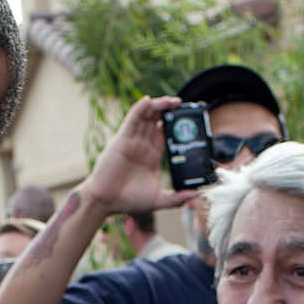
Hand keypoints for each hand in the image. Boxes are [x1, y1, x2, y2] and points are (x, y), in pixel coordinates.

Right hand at [79, 96, 204, 215]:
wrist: (106, 202)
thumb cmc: (129, 200)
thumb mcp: (159, 200)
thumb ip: (178, 198)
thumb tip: (197, 195)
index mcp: (152, 154)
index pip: (166, 133)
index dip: (176, 124)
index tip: (190, 120)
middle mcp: (143, 144)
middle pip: (157, 121)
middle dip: (169, 111)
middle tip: (183, 105)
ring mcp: (132, 140)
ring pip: (146, 117)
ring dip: (158, 106)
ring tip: (172, 101)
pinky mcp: (122, 139)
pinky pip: (132, 120)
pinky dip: (140, 109)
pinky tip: (148, 101)